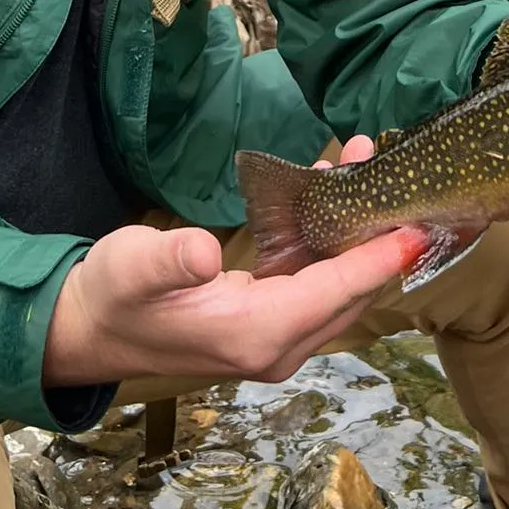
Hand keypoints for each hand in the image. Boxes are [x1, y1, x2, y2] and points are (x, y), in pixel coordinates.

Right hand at [42, 135, 417, 387]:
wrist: (89, 328)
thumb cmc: (113, 295)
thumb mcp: (132, 269)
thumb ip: (170, 262)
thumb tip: (203, 254)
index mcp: (254, 335)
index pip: (335, 294)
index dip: (378, 260)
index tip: (419, 227)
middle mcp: (275, 345)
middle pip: (350, 293)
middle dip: (380, 239)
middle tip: (403, 181)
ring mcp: (274, 338)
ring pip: (336, 286)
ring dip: (357, 233)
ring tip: (364, 163)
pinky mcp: (267, 322)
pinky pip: (315, 283)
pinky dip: (331, 241)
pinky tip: (330, 192)